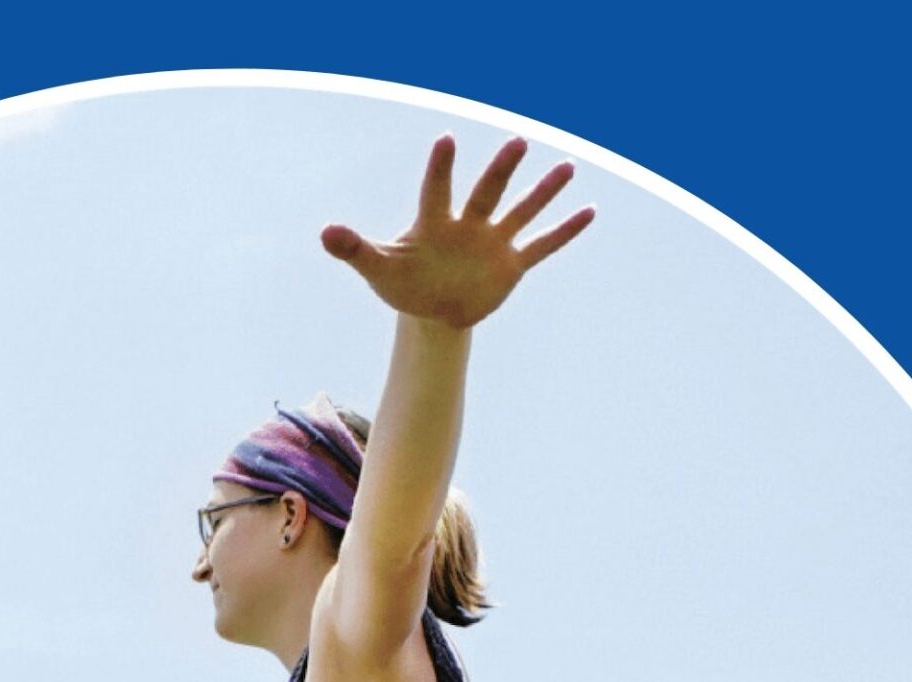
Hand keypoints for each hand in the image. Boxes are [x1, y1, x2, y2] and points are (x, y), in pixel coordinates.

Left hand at [321, 134, 593, 329]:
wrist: (431, 309)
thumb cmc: (403, 282)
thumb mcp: (378, 269)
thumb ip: (354, 249)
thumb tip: (325, 232)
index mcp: (434, 223)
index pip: (437, 191)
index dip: (440, 169)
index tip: (446, 142)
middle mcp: (468, 225)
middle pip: (486, 194)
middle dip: (501, 172)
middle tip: (518, 143)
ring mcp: (492, 242)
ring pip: (520, 213)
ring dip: (542, 193)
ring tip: (566, 167)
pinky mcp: (510, 265)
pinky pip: (541, 246)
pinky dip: (563, 232)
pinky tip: (587, 212)